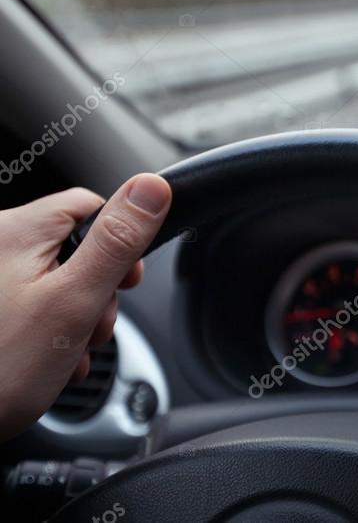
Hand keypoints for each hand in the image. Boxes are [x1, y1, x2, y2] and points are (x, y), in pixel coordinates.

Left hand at [0, 174, 169, 440]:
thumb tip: (152, 187)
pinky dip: (46, 331)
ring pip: (56, 281)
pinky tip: (45, 361)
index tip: (124, 283)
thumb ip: (117, 242)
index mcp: (15, 230)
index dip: (121, 245)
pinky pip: (29, 304)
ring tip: (65, 354)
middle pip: (75, 248)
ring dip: (74, 319)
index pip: (92, 207)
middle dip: (96, 293)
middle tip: (89, 329)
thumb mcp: (74, 302)